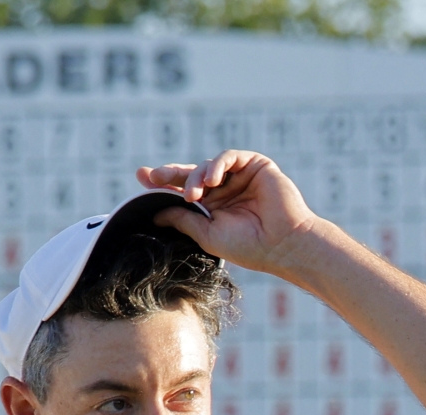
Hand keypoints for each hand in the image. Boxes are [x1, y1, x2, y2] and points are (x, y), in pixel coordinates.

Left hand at [136, 150, 317, 276]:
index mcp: (213, 208)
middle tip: (152, 176)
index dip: (163, 184)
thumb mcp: (207, 235)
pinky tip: (211, 180)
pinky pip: (229, 157)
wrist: (283, 244)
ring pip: (208, 166)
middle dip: (170, 173)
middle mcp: (224, 191)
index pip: (183, 192)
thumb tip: (155, 213)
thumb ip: (183, 220)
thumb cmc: (249, 246)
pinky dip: (217, 165)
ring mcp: (239, 177)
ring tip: (194, 194)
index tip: (142, 178)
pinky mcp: (255, 165)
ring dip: (196, 178)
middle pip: (190, 175)